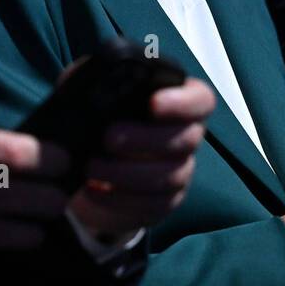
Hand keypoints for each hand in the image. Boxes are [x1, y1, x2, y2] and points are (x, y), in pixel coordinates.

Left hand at [68, 78, 211, 237]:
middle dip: (147, 139)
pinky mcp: (163, 203)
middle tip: (108, 137)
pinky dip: (120, 199)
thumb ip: (91, 80)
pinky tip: (94, 190)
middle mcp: (186, 136)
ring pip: (171, 176)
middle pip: (188, 139)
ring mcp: (178, 171)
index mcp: (176, 102)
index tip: (153, 103)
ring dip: (128, 173)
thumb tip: (91, 82)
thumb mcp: (88, 93)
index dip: (184, 103)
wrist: (83, 167)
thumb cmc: (95, 120)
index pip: (201, 100)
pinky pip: (154, 205)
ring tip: (91, 168)